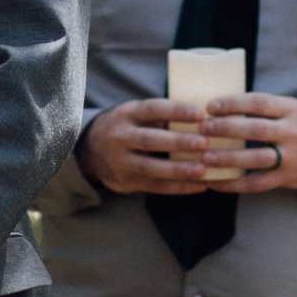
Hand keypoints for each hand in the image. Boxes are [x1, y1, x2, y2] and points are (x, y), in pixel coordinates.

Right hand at [75, 100, 217, 194]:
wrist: (92, 150)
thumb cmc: (129, 128)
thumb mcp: (137, 115)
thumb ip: (162, 116)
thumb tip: (203, 116)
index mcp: (127, 114)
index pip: (152, 109)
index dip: (176, 111)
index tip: (200, 114)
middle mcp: (120, 137)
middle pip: (150, 140)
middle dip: (178, 142)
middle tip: (205, 142)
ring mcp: (121, 161)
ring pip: (151, 167)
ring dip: (179, 169)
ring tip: (203, 169)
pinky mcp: (127, 182)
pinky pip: (155, 186)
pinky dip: (179, 187)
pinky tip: (200, 186)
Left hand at [195, 93, 296, 193]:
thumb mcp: (288, 108)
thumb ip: (262, 107)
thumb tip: (218, 105)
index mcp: (291, 110)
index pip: (260, 103)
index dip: (234, 104)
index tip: (210, 106)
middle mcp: (293, 133)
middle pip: (256, 129)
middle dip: (227, 128)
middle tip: (203, 128)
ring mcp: (291, 157)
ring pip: (257, 158)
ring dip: (228, 158)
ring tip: (205, 157)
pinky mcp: (286, 178)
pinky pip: (257, 183)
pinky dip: (233, 184)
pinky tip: (214, 182)